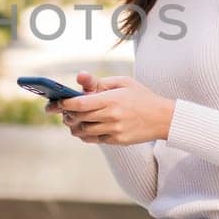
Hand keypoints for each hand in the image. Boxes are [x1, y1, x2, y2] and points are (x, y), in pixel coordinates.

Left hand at [45, 70, 174, 144]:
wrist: (163, 118)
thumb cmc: (141, 96)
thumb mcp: (123, 82)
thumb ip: (99, 81)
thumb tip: (79, 78)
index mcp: (111, 99)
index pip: (80, 104)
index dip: (64, 104)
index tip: (56, 102)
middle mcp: (112, 116)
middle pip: (79, 118)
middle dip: (67, 114)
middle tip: (62, 111)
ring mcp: (114, 130)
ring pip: (83, 131)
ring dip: (74, 126)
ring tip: (71, 120)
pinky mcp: (117, 140)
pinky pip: (94, 139)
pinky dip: (85, 134)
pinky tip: (84, 128)